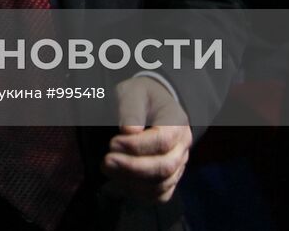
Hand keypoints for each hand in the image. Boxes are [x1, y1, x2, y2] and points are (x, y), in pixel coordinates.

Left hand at [102, 77, 191, 202]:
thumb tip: (129, 131)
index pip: (163, 141)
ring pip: (162, 184)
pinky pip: (160, 195)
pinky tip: (119, 182)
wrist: (153, 105)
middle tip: (106, 161)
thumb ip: (131, 109)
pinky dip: (140, 194)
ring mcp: (179, 165)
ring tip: (108, 170)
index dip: (137, 146)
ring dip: (132, 182)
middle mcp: (182, 146)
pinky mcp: (170, 178)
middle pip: (165, 167)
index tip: (112, 143)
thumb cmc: (141, 97)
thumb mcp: (133, 92)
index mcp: (177, 122)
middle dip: (132, 168)